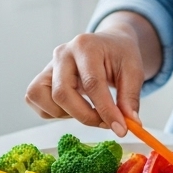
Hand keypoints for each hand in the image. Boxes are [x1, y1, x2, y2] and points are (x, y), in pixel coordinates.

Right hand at [25, 30, 143, 136]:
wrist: (107, 44)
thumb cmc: (119, 55)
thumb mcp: (133, 71)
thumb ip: (130, 97)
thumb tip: (130, 123)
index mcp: (86, 46)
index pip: (92, 83)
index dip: (106, 110)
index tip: (120, 128)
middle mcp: (62, 54)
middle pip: (62, 93)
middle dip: (85, 116)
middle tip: (105, 123)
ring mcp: (48, 66)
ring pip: (44, 99)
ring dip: (67, 114)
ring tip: (88, 110)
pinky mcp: (41, 79)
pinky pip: (39, 104)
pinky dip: (56, 113)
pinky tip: (75, 107)